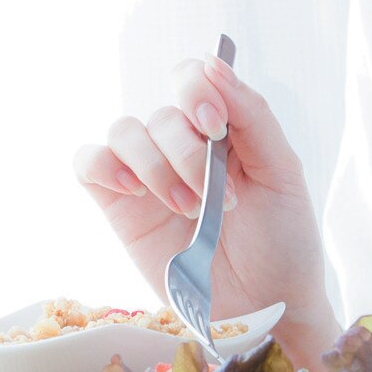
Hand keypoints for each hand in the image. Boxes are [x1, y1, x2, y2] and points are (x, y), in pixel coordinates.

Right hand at [71, 47, 337, 368]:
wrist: (267, 308)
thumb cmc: (283, 240)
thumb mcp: (282, 173)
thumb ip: (251, 115)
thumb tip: (213, 62)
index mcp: (221, 129)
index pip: (191, 77)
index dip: (195, 90)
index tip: (216, 126)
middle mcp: (181, 146)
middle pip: (160, 114)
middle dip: (187, 153)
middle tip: (219, 199)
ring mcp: (147, 177)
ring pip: (124, 132)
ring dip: (155, 167)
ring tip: (189, 210)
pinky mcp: (119, 209)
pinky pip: (88, 163)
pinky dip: (103, 165)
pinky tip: (133, 191)